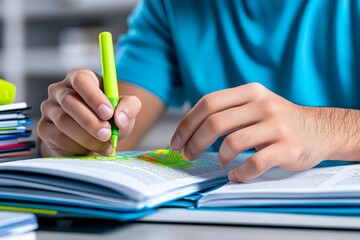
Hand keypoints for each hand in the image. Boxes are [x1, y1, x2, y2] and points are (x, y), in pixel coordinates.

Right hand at [37, 68, 140, 156]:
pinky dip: (78, 146)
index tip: (109, 113)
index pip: (81, 80)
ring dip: (87, 136)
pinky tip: (91, 149)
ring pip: (63, 122)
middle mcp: (60, 90)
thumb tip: (120, 118)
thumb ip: (130, 106)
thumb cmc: (110, 118)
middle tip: (107, 134)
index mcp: (80, 78)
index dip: (94, 96)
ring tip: (104, 145)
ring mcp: (49, 109)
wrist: (96, 138)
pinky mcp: (44, 128)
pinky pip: (58, 137)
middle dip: (91, 121)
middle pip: (69, 101)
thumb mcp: (125, 109)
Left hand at [170, 83, 345, 181]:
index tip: (177, 141)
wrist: (320, 129)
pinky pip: (255, 163)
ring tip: (221, 162)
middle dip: (194, 142)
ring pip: (232, 143)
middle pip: (215, 123)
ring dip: (219, 157)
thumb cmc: (278, 120)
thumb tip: (190, 129)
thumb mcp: (255, 104)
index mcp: (250, 92)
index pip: (208, 103)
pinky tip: (236, 175)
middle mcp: (262, 105)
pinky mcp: (287, 148)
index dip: (187, 124)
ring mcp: (276, 126)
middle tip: (189, 154)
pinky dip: (240, 173)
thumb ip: (228, 110)